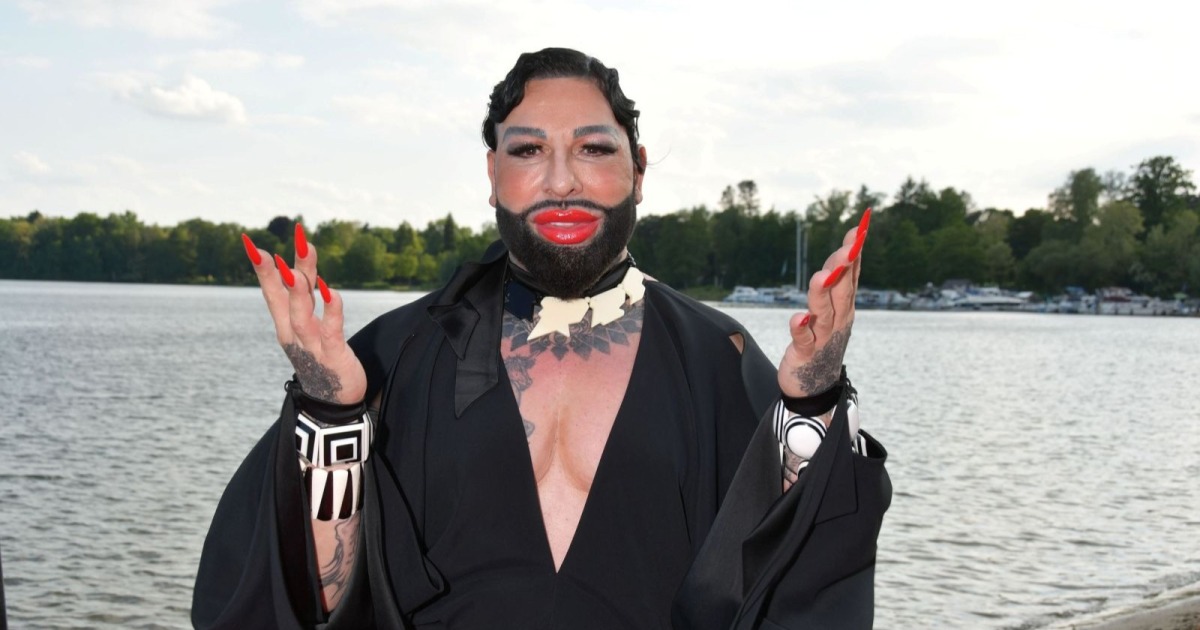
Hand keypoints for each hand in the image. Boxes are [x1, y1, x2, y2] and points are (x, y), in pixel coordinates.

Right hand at [242, 224, 366, 403]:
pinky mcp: (333, 355)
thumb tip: (296, 266)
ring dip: (299, 294)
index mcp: (286, 324)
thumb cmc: (319, 357)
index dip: (263, 269)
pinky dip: (331, 312)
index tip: (250, 244)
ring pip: (301, 317)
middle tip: (267, 251)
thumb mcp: (306, 323)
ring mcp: (312, 345)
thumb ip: (304, 296)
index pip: (273, 292)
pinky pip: (331, 331)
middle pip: (283, 300)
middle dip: (275, 275)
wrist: (331, 402)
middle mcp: (294, 333)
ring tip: (296, 272)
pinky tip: (333, 294)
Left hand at [778, 209, 869, 399]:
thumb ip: (837, 283)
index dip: (854, 253)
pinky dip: (801, 329)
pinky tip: (799, 319)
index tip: (859, 228)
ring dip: (822, 293)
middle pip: (841, 290)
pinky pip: (803, 339)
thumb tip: (846, 250)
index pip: (850, 275)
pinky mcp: (805, 352)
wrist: (815, 387)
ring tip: (822, 276)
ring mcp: (823, 337)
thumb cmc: (822, 342)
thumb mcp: (833, 310)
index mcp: (844, 307)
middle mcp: (837, 320)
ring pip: (823, 311)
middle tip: (848, 246)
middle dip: (844, 267)